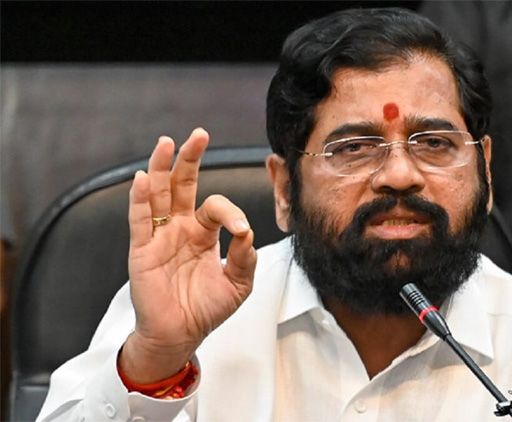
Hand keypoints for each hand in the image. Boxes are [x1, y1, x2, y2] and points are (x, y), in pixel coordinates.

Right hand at [119, 128, 256, 382]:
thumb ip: (244, 258)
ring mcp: (159, 236)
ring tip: (167, 143)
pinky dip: (140, 199)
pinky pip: (140, 221)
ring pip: (158, 195)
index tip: (241, 230)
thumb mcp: (238, 284)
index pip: (216, 207)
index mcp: (203, 232)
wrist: (181, 335)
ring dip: (162, 168)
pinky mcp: (142, 250)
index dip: (230, 213)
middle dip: (190, 159)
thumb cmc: (207, 308)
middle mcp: (180, 228)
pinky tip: (144, 179)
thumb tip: (247, 233)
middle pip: (183, 185)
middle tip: (199, 134)